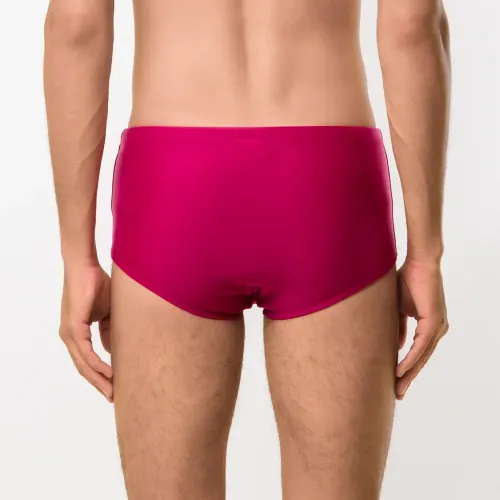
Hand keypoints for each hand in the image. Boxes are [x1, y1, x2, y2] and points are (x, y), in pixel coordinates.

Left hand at [59, 261, 112, 401]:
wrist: (86, 266)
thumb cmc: (97, 285)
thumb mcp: (108, 313)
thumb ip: (109, 332)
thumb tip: (112, 350)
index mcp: (77, 333)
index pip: (87, 361)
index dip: (100, 375)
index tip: (114, 386)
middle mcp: (70, 337)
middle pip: (83, 368)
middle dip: (99, 384)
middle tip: (113, 397)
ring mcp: (69, 333)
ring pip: (83, 364)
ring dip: (98, 379)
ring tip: (112, 391)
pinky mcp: (73, 327)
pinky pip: (85, 352)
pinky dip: (97, 364)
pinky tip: (108, 372)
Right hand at [396, 258, 448, 399]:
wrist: (419, 263)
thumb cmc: (408, 280)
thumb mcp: (399, 309)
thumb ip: (398, 327)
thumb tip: (396, 346)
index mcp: (430, 326)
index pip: (418, 352)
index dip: (407, 368)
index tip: (395, 381)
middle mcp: (437, 329)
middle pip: (421, 359)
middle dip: (408, 377)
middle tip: (398, 393)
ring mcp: (438, 327)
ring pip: (422, 357)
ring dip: (409, 373)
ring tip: (398, 388)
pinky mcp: (434, 322)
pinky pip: (420, 346)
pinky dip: (410, 359)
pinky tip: (400, 371)